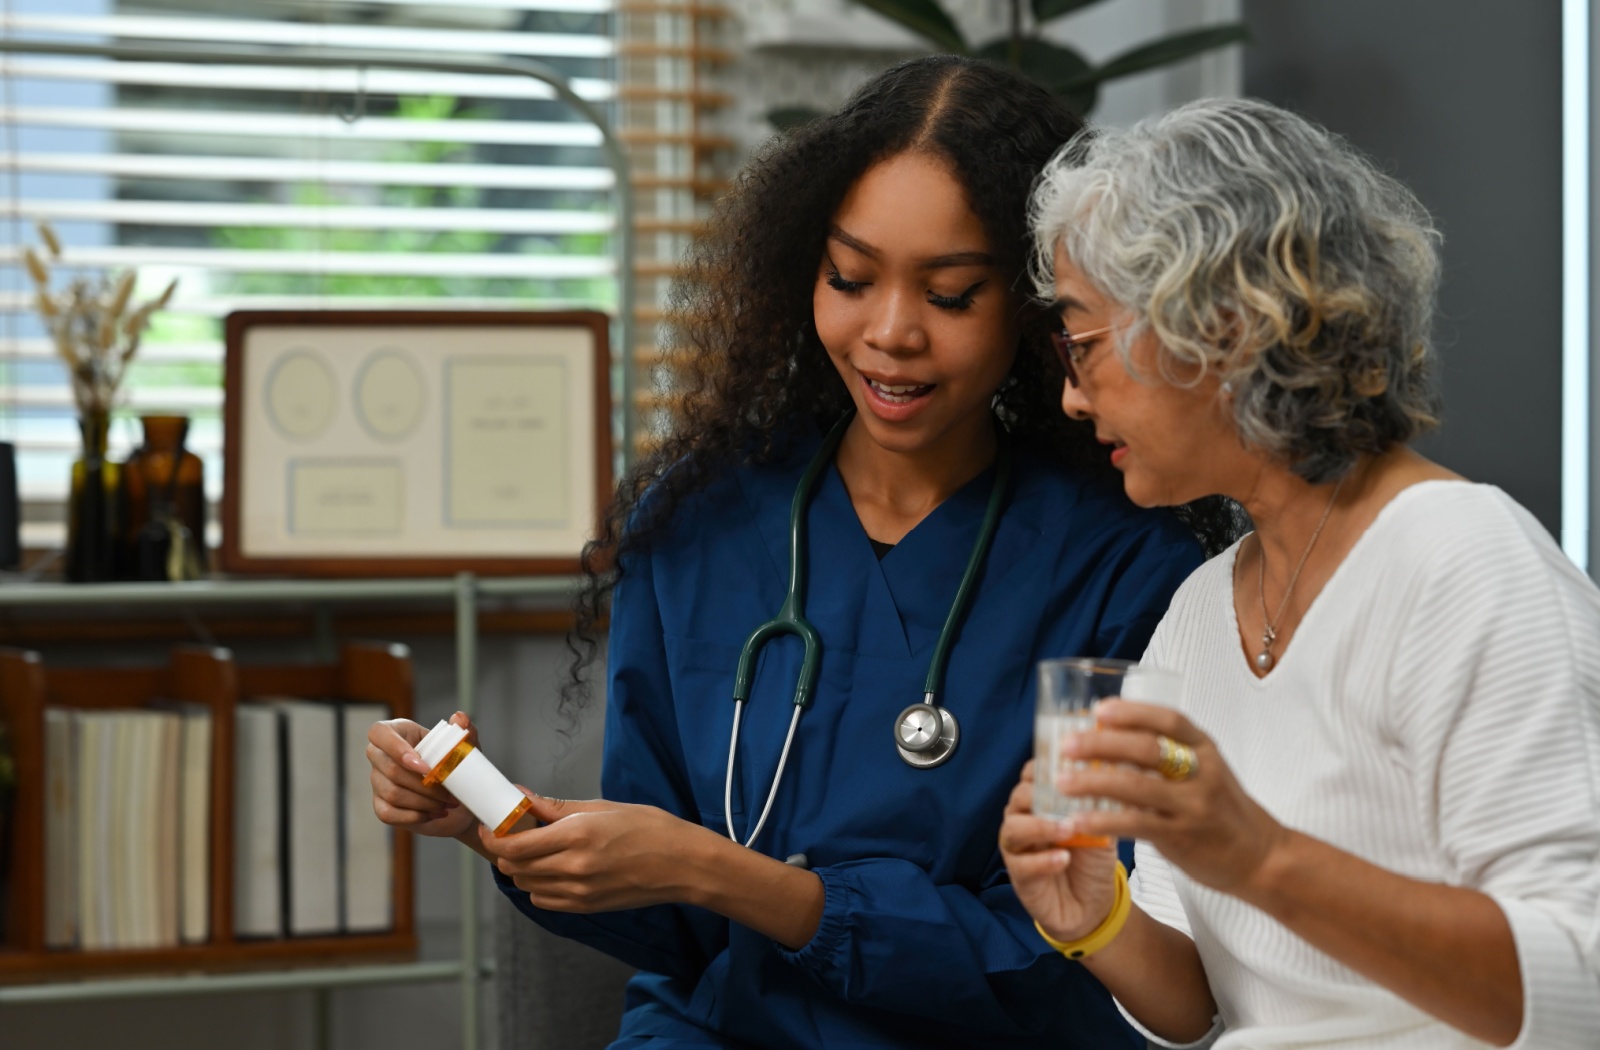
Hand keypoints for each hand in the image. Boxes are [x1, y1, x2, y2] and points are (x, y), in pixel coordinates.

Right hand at [367, 711, 478, 838]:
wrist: (457, 799)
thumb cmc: (455, 766)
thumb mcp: (465, 749)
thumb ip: (466, 732)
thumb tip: (459, 718)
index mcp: (397, 732)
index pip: (379, 733)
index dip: (398, 749)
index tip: (426, 767)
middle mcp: (381, 755)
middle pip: (390, 769)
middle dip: (424, 786)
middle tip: (449, 794)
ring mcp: (377, 781)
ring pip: (392, 793)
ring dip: (424, 802)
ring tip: (446, 804)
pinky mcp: (380, 804)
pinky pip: (387, 813)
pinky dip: (414, 816)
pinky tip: (432, 814)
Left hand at [480, 792, 724, 912]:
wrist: (683, 864)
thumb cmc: (650, 829)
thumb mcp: (603, 807)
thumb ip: (556, 807)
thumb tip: (522, 796)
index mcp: (577, 837)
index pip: (515, 845)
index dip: (494, 836)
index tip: (491, 825)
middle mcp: (573, 868)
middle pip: (514, 867)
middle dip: (506, 850)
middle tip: (513, 833)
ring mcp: (579, 893)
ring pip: (526, 885)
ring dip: (522, 868)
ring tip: (537, 849)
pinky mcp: (586, 907)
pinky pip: (544, 900)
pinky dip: (539, 885)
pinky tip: (553, 869)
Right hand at [999, 759, 1121, 941]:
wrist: (1094, 906)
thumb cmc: (1092, 858)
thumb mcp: (1102, 825)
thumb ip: (1101, 801)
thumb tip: (1114, 769)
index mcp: (1041, 802)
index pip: (1033, 774)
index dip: (1045, 766)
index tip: (1067, 764)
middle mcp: (1024, 819)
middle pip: (1019, 796)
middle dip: (1040, 795)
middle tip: (1067, 800)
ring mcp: (1019, 848)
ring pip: (1014, 828)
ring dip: (1040, 826)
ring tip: (1067, 831)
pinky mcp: (1019, 876)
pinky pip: (1022, 864)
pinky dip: (1043, 861)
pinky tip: (1064, 860)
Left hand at [1056, 700, 1288, 893]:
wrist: (1262, 857)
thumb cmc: (1222, 809)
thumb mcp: (1206, 771)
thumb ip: (1170, 754)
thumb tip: (1107, 735)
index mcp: (1205, 750)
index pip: (1169, 720)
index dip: (1133, 712)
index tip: (1099, 710)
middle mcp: (1201, 774)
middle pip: (1146, 750)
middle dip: (1102, 744)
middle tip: (1067, 744)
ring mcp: (1192, 807)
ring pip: (1136, 787)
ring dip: (1093, 782)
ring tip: (1060, 781)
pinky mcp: (1181, 838)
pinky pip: (1135, 825)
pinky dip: (1102, 821)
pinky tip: (1076, 821)